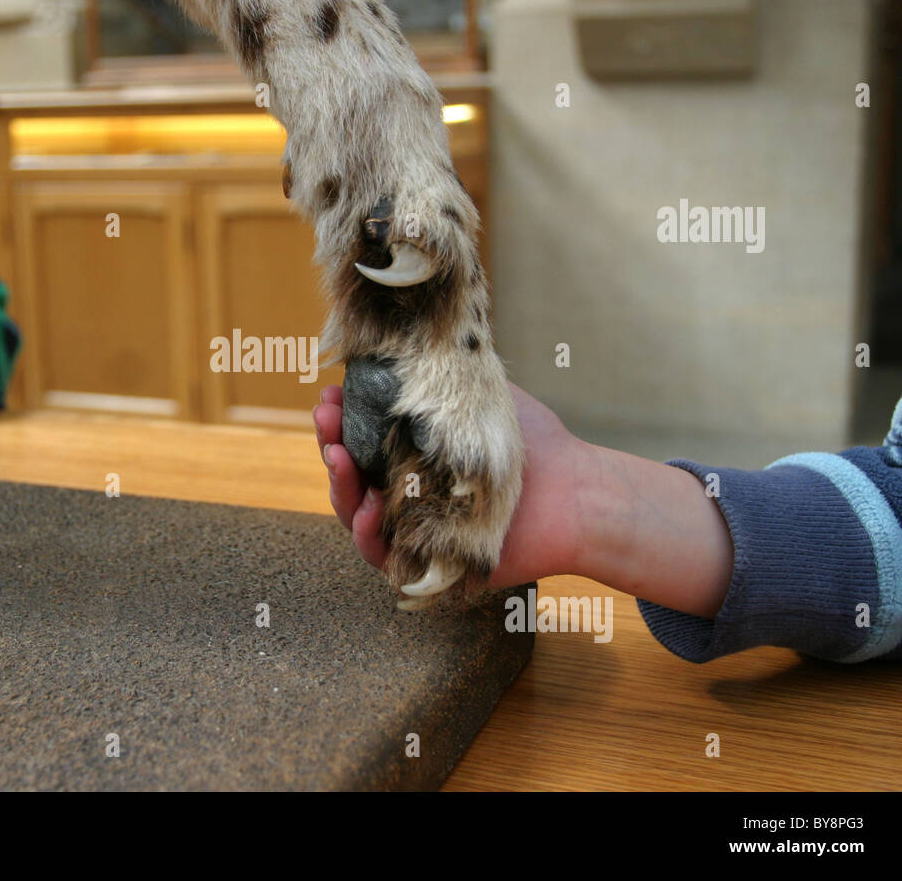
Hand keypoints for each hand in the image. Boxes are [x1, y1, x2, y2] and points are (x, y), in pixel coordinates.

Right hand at [314, 381, 590, 592]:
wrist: (576, 492)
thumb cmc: (534, 445)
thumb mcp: (482, 394)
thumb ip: (442, 374)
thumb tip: (399, 339)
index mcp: (412, 456)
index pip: (360, 439)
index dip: (339, 419)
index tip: (329, 394)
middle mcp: (407, 492)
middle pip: (350, 476)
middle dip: (330, 445)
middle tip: (324, 420)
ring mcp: (414, 528)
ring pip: (356, 515)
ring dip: (339, 486)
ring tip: (337, 456)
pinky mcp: (426, 564)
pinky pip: (382, 556)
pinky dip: (367, 535)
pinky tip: (366, 509)